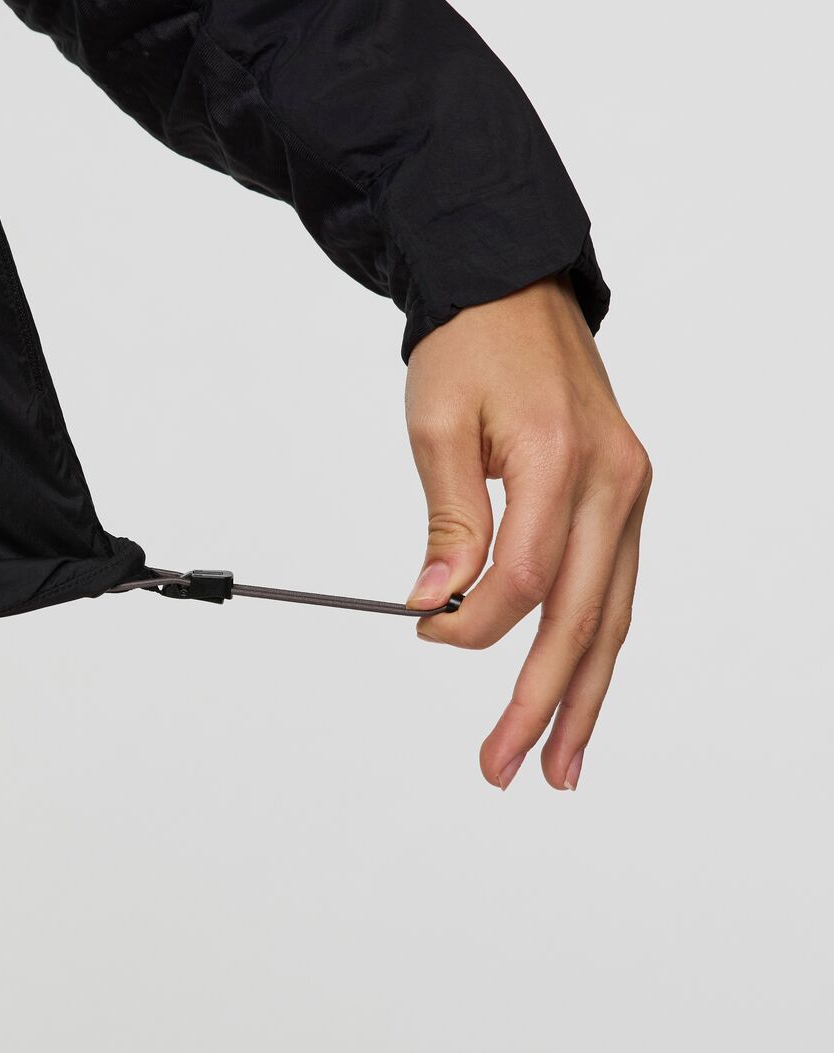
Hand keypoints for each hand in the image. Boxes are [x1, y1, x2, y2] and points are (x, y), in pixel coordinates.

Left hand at [404, 272, 650, 790]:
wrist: (512, 285)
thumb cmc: (470, 343)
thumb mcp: (437, 423)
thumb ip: (448, 516)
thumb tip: (436, 598)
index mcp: (560, 458)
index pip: (524, 576)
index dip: (472, 620)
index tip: (424, 630)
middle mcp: (613, 480)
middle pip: (583, 616)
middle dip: (544, 701)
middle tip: (509, 767)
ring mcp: (629, 487)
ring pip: (612, 612)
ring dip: (585, 690)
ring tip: (560, 761)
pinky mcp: (624, 491)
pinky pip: (615, 581)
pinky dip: (596, 638)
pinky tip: (579, 682)